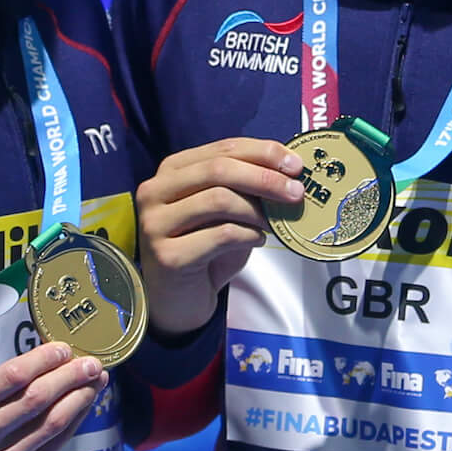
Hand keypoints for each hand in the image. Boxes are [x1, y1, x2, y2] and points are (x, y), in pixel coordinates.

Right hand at [0, 343, 106, 450]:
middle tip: (91, 363)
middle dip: (69, 376)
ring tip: (96, 381)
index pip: (10, 377)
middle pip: (36, 399)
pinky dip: (74, 421)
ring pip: (50, 423)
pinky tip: (84, 406)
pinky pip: (54, 446)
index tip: (64, 349)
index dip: (44, 360)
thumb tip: (47, 361)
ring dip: (79, 398)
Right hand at [135, 139, 306, 335]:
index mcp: (172, 170)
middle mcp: (155, 191)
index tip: (295, 165)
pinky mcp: (167, 256)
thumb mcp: (226, 212)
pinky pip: (221, 235)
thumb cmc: (205, 251)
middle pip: (219, 169)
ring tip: (272, 224)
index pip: (223, 148)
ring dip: (256, 211)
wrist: (177, 302)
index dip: (263, 153)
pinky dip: (248, 236)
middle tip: (296, 192)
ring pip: (219, 199)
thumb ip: (245, 188)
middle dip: (265, 179)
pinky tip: (256, 241)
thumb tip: (289, 173)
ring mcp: (156, 223)